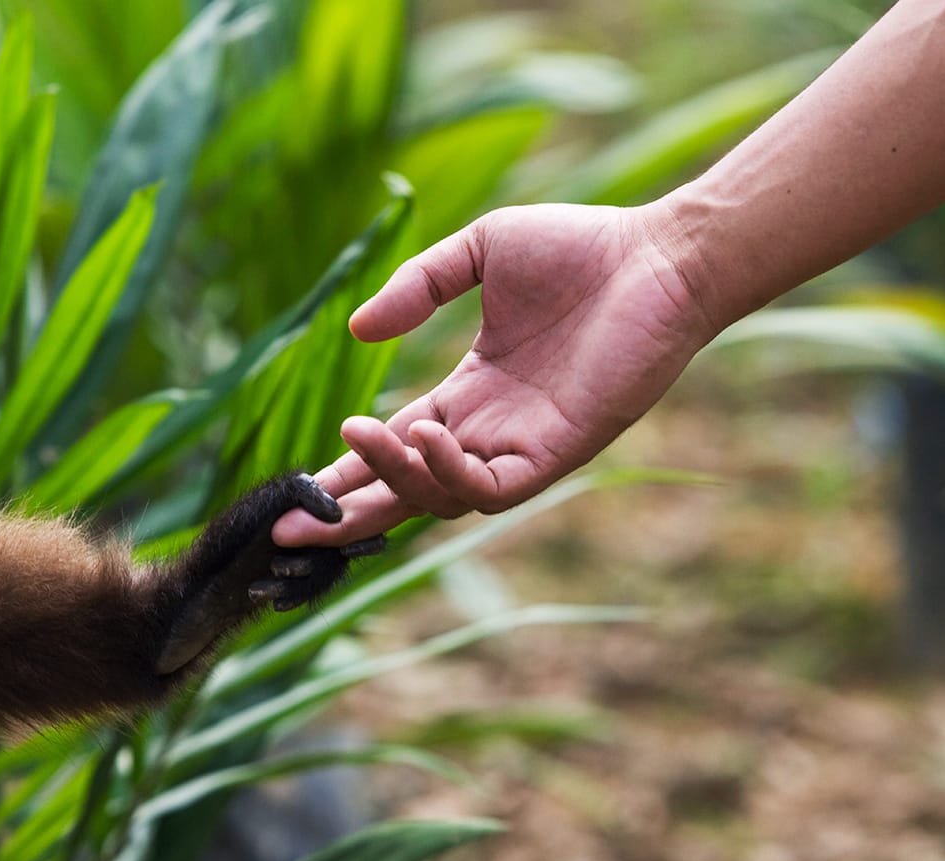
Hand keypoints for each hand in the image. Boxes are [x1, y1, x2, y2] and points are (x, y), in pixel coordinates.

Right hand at [272, 201, 713, 546]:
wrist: (657, 257)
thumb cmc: (579, 249)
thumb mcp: (478, 254)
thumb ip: (418, 289)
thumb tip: (360, 332)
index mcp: (471, 392)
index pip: (396, 443)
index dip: (348, 468)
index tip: (296, 488)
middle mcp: (490, 429)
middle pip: (406, 489)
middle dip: (347, 513)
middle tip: (288, 526)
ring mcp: (522, 446)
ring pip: (441, 495)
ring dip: (393, 477)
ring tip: (359, 439)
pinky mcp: (557, 452)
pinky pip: (492, 489)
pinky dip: (451, 473)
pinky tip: (424, 433)